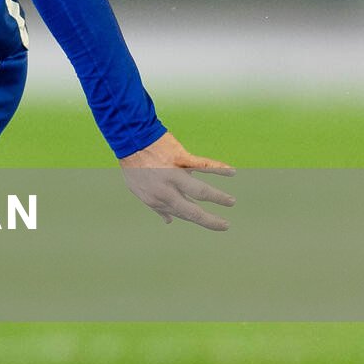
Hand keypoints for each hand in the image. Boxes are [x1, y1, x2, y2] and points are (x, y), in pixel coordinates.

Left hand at [118, 131, 235, 230]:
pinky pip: (204, 165)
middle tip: (225, 225)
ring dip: (218, 197)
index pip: (182, 214)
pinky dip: (219, 168)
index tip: (213, 224)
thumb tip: (169, 220)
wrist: (131, 138)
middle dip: (210, 220)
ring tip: (231, 202)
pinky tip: (232, 171)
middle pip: (192, 211)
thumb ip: (156, 206)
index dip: (199, 220)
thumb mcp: (139, 190)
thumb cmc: (135, 165)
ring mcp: (173, 174)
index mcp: (156, 199)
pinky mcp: (180, 157)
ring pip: (200, 191)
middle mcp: (165, 190)